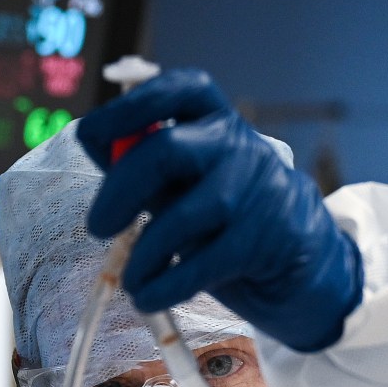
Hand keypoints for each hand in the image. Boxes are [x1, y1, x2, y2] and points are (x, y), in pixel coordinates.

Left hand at [75, 69, 362, 351]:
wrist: (299, 259)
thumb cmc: (224, 215)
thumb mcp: (183, 180)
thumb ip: (144, 164)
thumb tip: (95, 143)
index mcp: (214, 119)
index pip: (176, 90)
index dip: (126, 107)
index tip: (89, 135)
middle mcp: (238, 143)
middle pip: (167, 151)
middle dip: (120, 191)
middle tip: (97, 227)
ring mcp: (259, 187)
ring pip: (186, 216)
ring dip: (146, 253)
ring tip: (130, 280)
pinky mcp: (272, 236)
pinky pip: (207, 261)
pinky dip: (168, 284)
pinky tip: (148, 296)